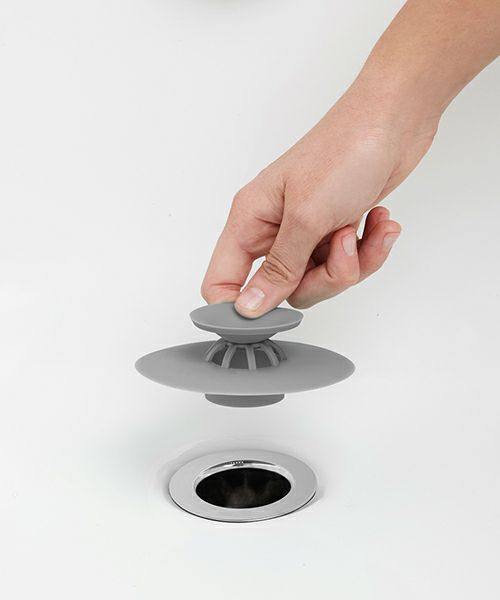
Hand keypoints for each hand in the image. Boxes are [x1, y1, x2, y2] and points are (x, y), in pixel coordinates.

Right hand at [202, 85, 437, 315]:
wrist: (393, 122)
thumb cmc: (344, 152)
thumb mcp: (306, 217)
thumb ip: (277, 268)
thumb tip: (247, 307)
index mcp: (250, 220)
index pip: (222, 281)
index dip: (239, 307)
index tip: (271, 317)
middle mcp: (273, 229)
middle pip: (283, 290)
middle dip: (321, 279)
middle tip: (340, 248)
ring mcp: (306, 232)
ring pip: (318, 280)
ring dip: (349, 263)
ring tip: (359, 229)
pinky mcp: (334, 231)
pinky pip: (345, 265)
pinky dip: (367, 250)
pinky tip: (377, 224)